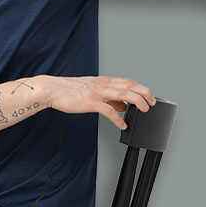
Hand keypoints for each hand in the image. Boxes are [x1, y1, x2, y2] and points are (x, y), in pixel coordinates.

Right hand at [38, 75, 155, 130]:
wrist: (52, 90)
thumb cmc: (70, 91)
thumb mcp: (92, 90)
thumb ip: (109, 97)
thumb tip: (123, 105)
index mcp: (104, 81)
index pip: (128, 81)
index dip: (141, 87)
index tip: (150, 95)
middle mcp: (103, 85)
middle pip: (130, 86)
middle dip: (144, 93)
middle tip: (153, 103)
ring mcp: (97, 93)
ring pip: (124, 95)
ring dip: (137, 102)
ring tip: (144, 111)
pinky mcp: (91, 103)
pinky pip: (108, 111)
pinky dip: (118, 119)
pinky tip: (123, 125)